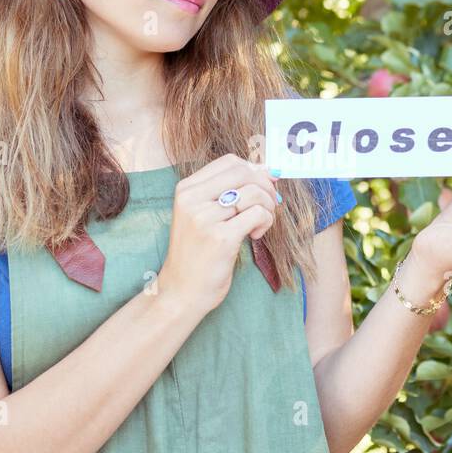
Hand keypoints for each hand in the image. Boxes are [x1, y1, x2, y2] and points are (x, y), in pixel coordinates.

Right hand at [157, 153, 280, 312]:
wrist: (182, 290)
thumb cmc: (198, 253)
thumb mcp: (203, 215)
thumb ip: (228, 192)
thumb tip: (268, 171)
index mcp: (186, 189)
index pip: (229, 162)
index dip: (254, 170)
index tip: (263, 187)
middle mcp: (192, 199)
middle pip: (244, 172)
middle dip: (265, 186)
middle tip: (269, 205)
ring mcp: (205, 218)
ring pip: (254, 193)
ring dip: (268, 207)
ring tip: (260, 224)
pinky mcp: (221, 238)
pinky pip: (257, 214)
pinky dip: (265, 222)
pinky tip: (255, 235)